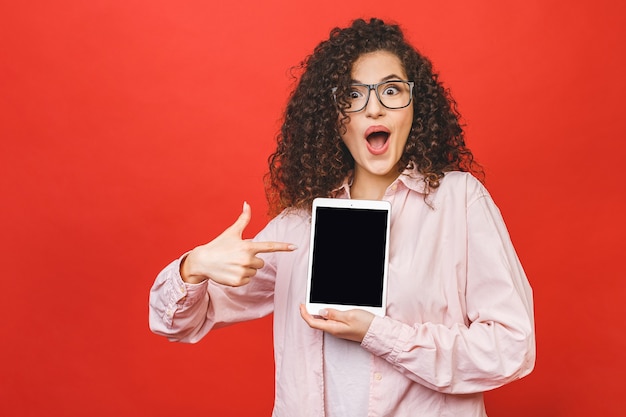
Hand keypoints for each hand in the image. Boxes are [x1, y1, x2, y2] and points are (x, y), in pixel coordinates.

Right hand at [181, 202, 296, 285]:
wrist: (202, 261)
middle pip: (261, 263)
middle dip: (252, 261)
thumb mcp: (232, 232)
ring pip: (254, 272)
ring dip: (246, 269)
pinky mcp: (238, 281)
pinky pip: (247, 281)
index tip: (294, 247)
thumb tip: (247, 204)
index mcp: (247, 246)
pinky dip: (240, 277)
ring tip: (232, 264)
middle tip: (237, 257)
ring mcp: (242, 271)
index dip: (283, 246)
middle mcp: (247, 259)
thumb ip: (243, 219)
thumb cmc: (218, 245)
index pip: (269, 246)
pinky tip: (230, 272)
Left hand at [299, 304, 374, 342]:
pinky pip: (332, 321)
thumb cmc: (365, 325)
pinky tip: (332, 307)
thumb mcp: (348, 315)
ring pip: (325, 321)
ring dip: (320, 312)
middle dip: (311, 311)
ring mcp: (339, 330)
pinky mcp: (344, 328)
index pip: (313, 322)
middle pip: (317, 321)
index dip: (305, 314)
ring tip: (319, 302)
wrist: (377, 333)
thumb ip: (334, 313)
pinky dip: (329, 313)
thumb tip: (321, 311)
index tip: (302, 305)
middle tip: (308, 302)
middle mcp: (334, 330)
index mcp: (333, 328)